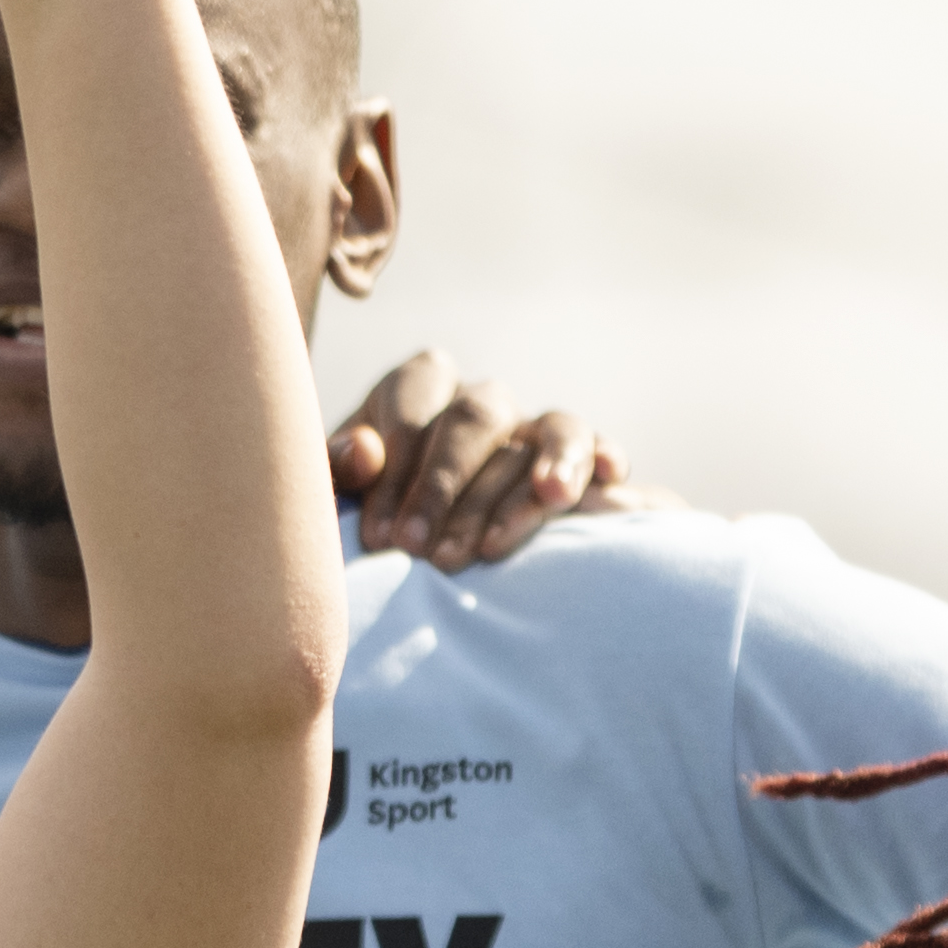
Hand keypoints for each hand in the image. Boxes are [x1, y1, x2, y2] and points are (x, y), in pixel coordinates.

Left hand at [327, 349, 643, 569]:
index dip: (396, 473)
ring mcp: (530, 429)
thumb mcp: (338, 497)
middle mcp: (478, 402)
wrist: (409, 551)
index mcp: (415, 390)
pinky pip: (597, 447)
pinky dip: (604, 456)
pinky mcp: (571, 462)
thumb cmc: (366, 521)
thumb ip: (337, 472)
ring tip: (549, 504)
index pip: (412, 408)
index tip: (381, 541)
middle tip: (431, 557)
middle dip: (452, 487)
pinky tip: (611, 478)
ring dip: (549, 463)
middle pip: (478, 416)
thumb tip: (363, 452)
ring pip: (552, 424)